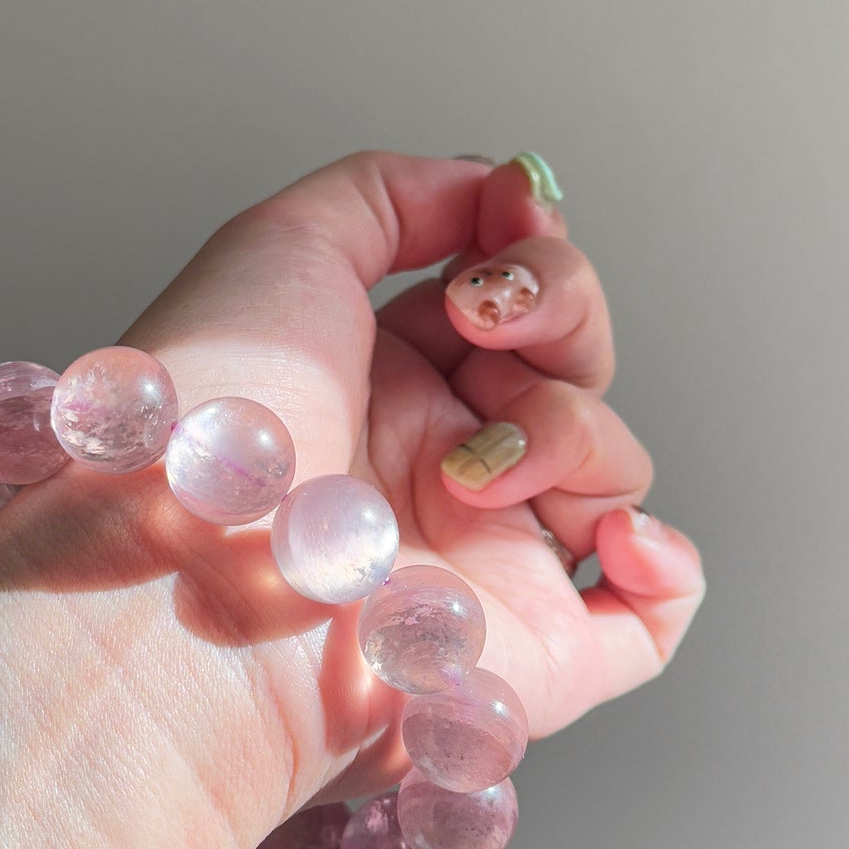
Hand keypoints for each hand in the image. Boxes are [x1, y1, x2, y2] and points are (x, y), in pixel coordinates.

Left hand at [0, 150, 704, 816]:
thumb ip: (399, 193)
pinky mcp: (534, 657)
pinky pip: (649, 615)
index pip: (508, 301)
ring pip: (613, 465)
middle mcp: (437, 466)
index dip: (529, 250)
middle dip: (559, 313)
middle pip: (575, 364)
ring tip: (473, 469)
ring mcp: (488, 561)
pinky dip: (663, 563)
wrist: (184, 581)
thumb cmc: (212, 419)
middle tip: (485, 321)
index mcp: (380, 380)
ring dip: (569, 430)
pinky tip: (616, 533)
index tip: (509, 217)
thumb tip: (502, 191)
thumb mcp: (282, 243)